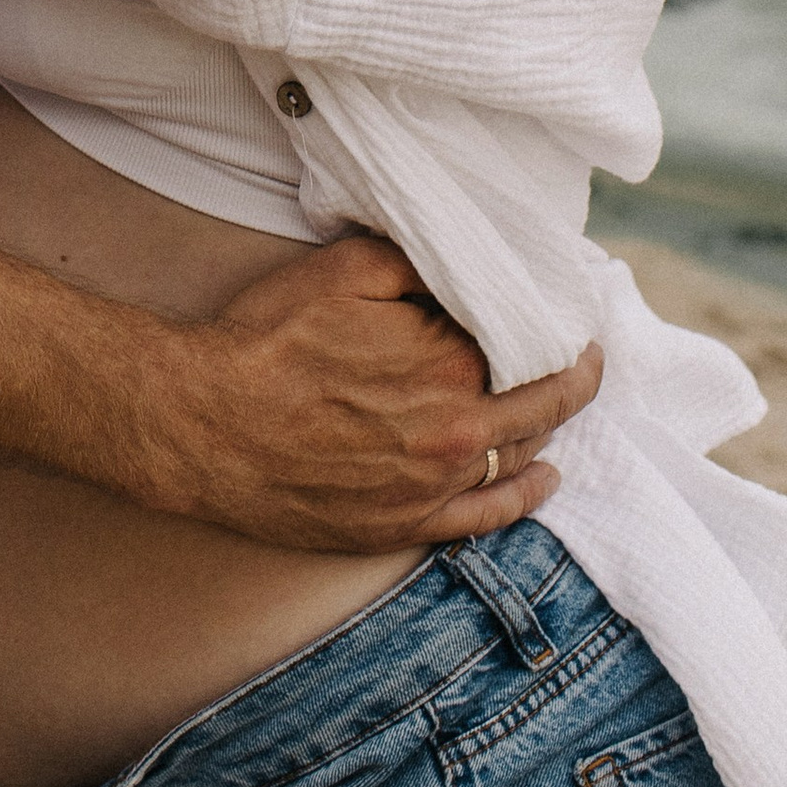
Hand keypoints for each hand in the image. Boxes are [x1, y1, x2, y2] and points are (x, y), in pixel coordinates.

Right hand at [173, 232, 599, 550]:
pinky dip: (527, 494)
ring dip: (548, 425)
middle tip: (583, 349)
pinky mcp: (403, 525)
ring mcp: (433, 486)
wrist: (203, 425)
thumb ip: (414, 260)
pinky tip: (546, 475)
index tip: (559, 304)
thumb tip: (465, 264)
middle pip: (540, 401)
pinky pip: (488, 517)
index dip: (544, 319)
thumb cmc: (264, 341)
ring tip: (560, 399)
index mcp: (449, 362)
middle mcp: (456, 430)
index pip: (524, 340)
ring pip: (520, 453)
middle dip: (571, 372)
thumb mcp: (340, 270)